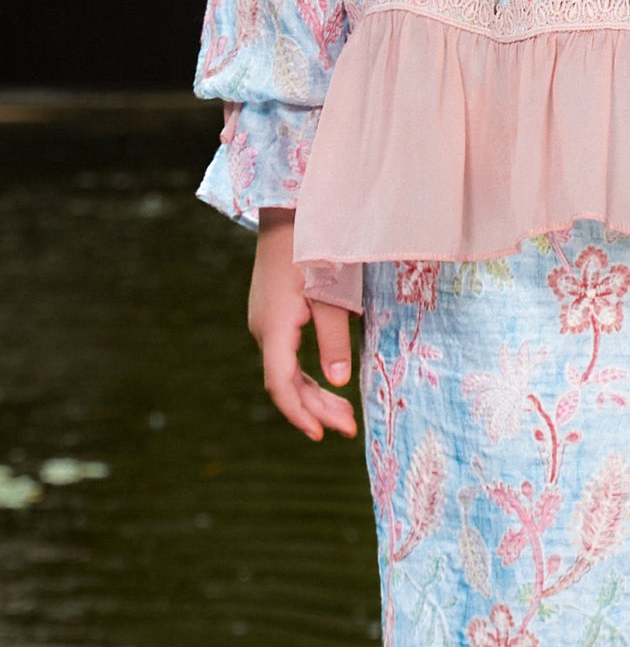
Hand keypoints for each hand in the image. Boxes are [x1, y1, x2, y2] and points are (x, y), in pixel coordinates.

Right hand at [247, 209, 357, 442]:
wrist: (288, 211)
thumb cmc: (314, 246)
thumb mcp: (331, 292)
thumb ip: (335, 337)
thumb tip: (339, 382)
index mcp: (274, 328)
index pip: (282, 385)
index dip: (301, 414)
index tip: (321, 435)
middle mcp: (263, 330)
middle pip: (286, 383)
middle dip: (316, 408)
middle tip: (348, 428)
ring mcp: (265, 322)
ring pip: (286, 371)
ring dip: (313, 393)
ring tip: (344, 414)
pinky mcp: (271, 315)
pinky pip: (286, 356)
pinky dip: (305, 374)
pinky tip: (325, 383)